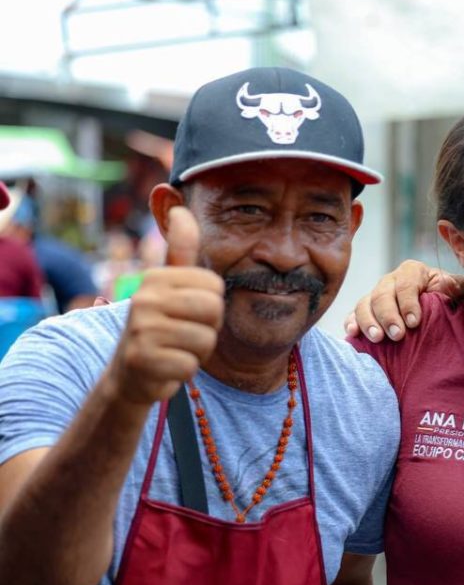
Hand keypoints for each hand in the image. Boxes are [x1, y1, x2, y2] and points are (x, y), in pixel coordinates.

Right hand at [106, 206, 224, 405]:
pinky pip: (191, 365)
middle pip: (214, 310)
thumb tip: (182, 209)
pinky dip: (183, 371)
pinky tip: (165, 368)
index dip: (211, 306)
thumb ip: (180, 250)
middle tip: (182, 334)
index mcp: (156, 277)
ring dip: (196, 352)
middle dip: (207, 329)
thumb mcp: (167, 286)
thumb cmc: (159, 327)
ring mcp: (141, 329)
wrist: (128, 375)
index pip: (215, 287)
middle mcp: (144, 298)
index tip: (187, 313)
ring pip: (206, 340)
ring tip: (174, 350)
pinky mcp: (143, 360)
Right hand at [344, 259, 463, 341]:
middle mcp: (390, 281)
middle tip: (397, 335)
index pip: (406, 284)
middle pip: (382, 295)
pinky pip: (353, 315)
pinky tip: (353, 334)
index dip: (408, 303)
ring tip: (378, 339)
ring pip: (364, 304)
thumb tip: (447, 285)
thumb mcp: (459, 290)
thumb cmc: (449, 299)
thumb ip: (458, 286)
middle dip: (389, 316)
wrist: (438, 312)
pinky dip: (351, 323)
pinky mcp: (366, 312)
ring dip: (369, 322)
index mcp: (412, 272)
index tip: (414, 322)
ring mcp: (375, 296)